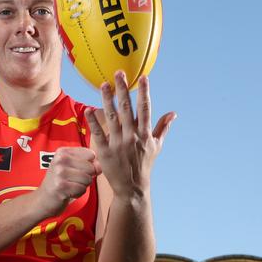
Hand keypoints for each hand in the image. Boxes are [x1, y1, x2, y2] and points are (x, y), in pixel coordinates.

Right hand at [35, 147, 100, 215]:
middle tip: (72, 181)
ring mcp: (60, 172)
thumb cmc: (59, 182)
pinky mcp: (61, 186)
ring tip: (70, 186)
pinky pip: (82, 189)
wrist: (42, 200)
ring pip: (88, 179)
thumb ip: (87, 163)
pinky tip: (67, 193)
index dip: (89, 165)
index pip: (90, 154)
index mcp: (62, 152)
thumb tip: (100, 167)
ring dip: (82, 186)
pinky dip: (78, 194)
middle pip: (91, 167)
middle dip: (86, 177)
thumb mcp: (70, 167)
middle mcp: (60, 159)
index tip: (77, 170)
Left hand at [85, 71, 175, 198]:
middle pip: (126, 108)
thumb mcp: (157, 147)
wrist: (132, 188)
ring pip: (112, 117)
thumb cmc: (144, 165)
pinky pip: (98, 134)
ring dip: (107, 100)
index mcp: (145, 134)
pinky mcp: (105, 152)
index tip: (143, 77)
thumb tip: (173, 113)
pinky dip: (93, 122)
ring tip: (103, 84)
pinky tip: (89, 110)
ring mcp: (118, 144)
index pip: (145, 109)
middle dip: (123, 90)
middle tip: (118, 73)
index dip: (144, 92)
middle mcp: (132, 137)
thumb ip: (163, 128)